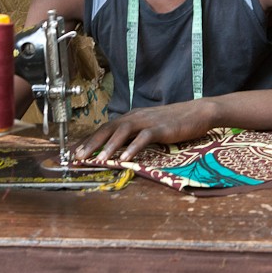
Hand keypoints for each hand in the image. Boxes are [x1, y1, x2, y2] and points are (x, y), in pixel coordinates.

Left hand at [73, 100, 213, 162]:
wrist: (197, 112)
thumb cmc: (173, 122)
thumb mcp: (148, 127)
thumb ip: (133, 135)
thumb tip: (117, 148)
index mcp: (130, 118)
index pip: (104, 128)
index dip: (88, 141)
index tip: (74, 153)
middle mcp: (135, 117)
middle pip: (107, 129)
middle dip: (91, 144)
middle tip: (77, 158)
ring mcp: (147, 122)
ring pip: (122, 132)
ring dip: (108, 147)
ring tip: (98, 161)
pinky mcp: (161, 128)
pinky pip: (144, 138)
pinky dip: (133, 148)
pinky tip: (125, 158)